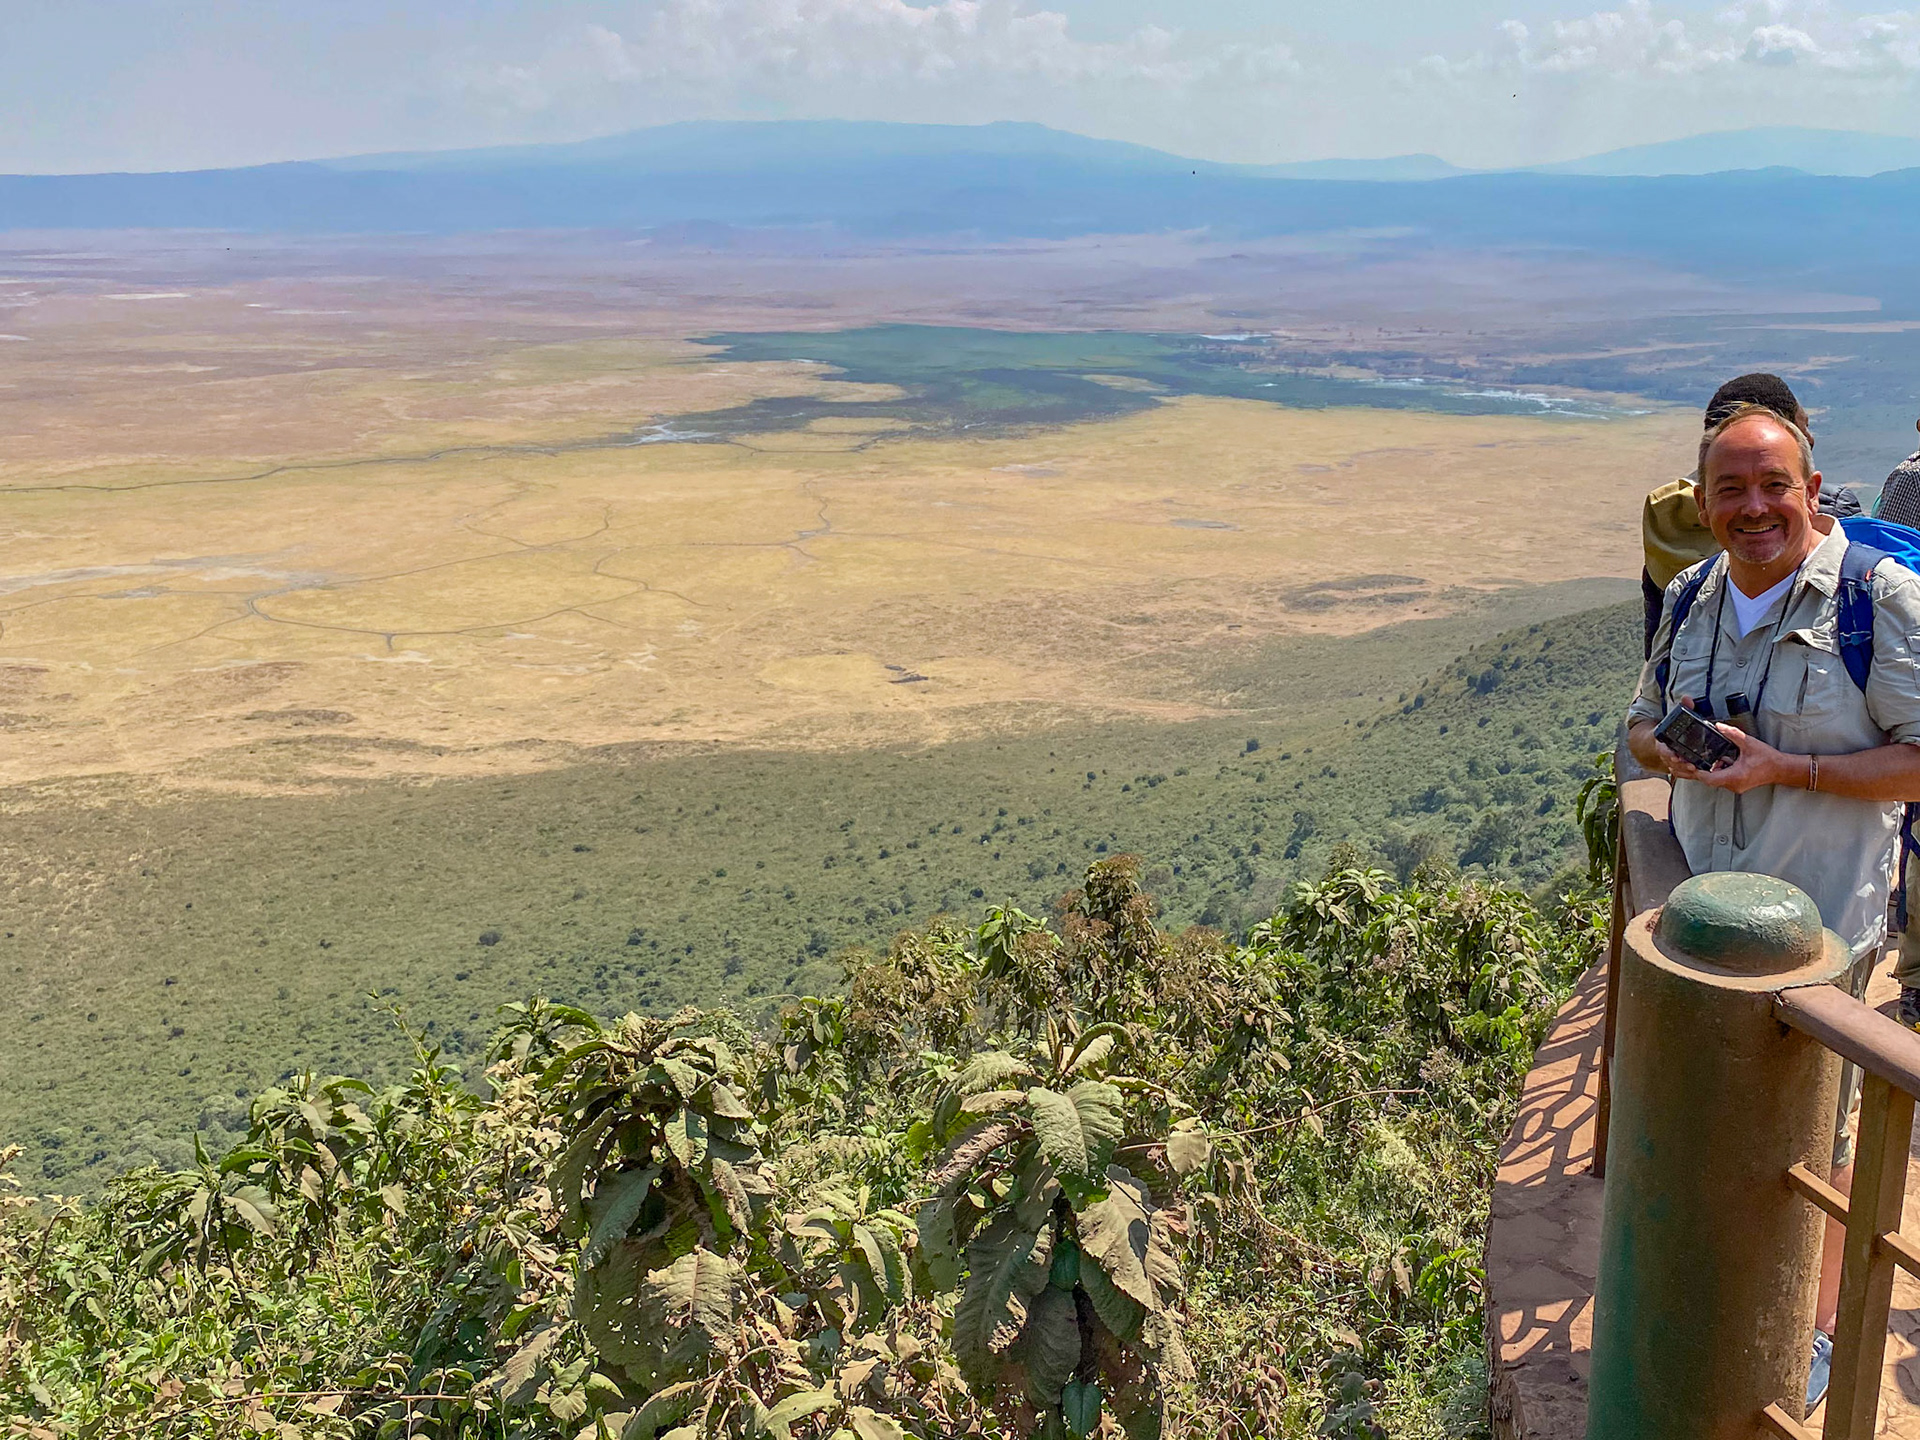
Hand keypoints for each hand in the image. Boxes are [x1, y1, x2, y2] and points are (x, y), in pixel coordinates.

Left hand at [1675, 724, 1799, 794]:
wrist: (1781, 769)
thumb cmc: (1767, 758)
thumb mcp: (1749, 743)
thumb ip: (1732, 734)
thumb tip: (1718, 726)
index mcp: (1735, 776)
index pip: (1709, 779)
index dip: (1698, 771)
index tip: (1690, 762)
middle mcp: (1733, 784)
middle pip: (1708, 780)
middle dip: (1698, 770)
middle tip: (1690, 760)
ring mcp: (1735, 786)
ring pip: (1715, 780)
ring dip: (1709, 769)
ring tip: (1709, 758)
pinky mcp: (1737, 784)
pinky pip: (1722, 779)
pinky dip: (1718, 770)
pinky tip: (1723, 760)